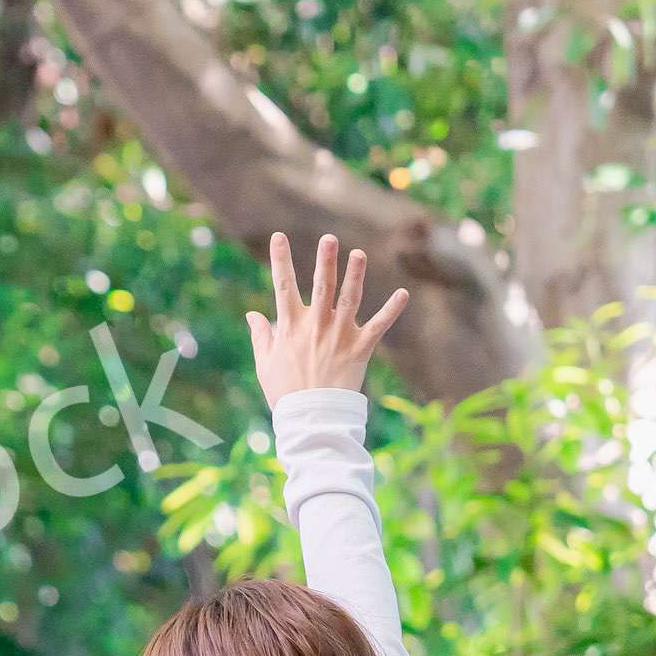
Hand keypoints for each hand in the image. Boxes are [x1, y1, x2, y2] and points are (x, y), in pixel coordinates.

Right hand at [249, 232, 409, 401]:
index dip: (280, 259)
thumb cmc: (285, 393)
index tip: (279, 236)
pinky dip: (391, 310)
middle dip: (325, 260)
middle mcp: (315, 326)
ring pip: (349, 299)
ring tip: (359, 253)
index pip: (282, 286)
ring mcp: (339, 336)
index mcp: (290, 327)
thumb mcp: (265, 364)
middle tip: (329, 238)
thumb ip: (260, 336)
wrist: (311, 419)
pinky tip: (404, 293)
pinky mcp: (359, 350)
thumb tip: (252, 314)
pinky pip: (378, 326)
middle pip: (321, 286)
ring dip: (355, 275)